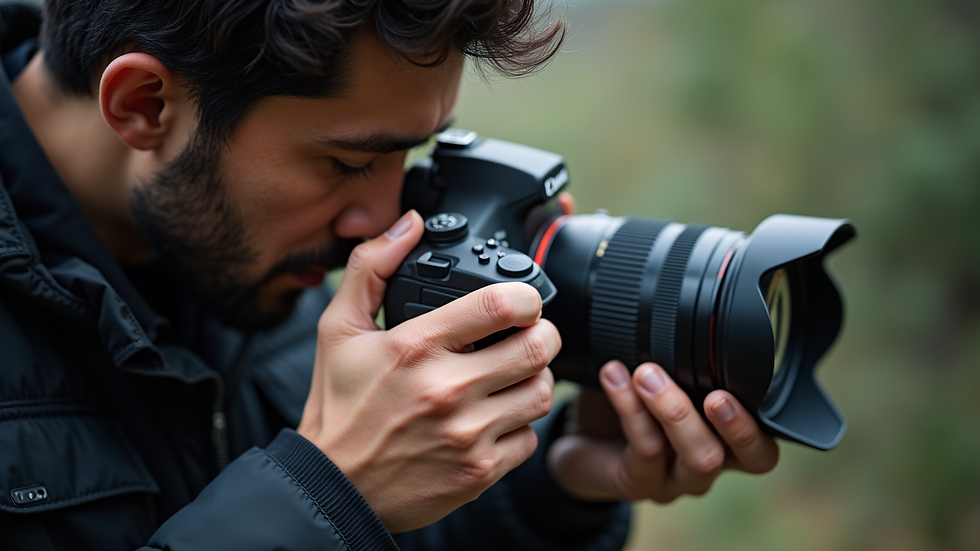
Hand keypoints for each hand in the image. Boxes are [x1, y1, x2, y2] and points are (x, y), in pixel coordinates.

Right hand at [297, 210, 559, 531]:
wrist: (332, 488)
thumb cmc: (339, 407)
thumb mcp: (338, 329)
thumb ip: (370, 267)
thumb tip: (408, 224)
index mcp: (415, 346)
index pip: (500, 305)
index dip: (526, 296)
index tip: (521, 301)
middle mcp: (446, 389)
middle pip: (536, 347)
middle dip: (541, 334)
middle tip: (527, 335)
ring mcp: (466, 434)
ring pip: (541, 392)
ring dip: (535, 378)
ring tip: (513, 375)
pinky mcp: (478, 472)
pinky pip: (529, 438)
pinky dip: (520, 426)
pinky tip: (496, 417)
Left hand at [547, 361, 778, 501]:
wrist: (576, 441)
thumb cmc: (626, 403)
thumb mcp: (657, 370)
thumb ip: (676, 350)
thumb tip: (679, 294)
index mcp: (728, 432)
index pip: (773, 432)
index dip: (772, 410)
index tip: (754, 369)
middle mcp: (714, 459)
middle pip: (756, 457)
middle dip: (738, 422)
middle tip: (714, 393)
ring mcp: (679, 479)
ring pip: (702, 458)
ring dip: (676, 411)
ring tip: (646, 374)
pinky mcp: (641, 484)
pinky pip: (647, 452)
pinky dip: (631, 410)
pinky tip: (614, 379)